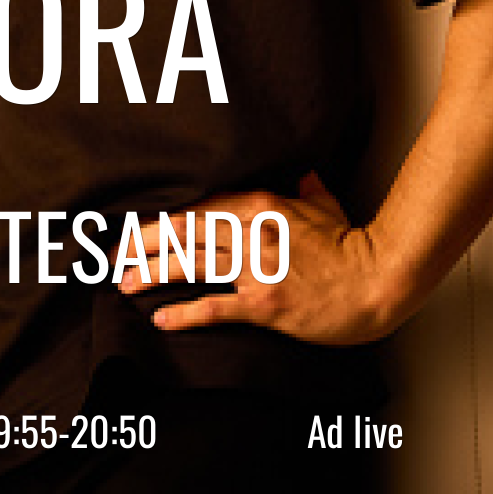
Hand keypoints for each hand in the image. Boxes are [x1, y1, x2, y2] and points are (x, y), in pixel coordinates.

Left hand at [119, 174, 393, 345]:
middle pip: (184, 231)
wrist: (377, 282)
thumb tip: (304, 174)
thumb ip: (307, 189)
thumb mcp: (326, 206)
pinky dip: (185, 313)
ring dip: (153, 272)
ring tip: (125, 281)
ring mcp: (258, 268)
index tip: (136, 226)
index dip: (162, 217)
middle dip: (144, 241)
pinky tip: (162, 319)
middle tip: (115, 254)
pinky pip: (216, 307)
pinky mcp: (266, 303)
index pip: (197, 207)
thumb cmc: (352, 244)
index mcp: (260, 204)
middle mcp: (252, 232)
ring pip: (192, 263)